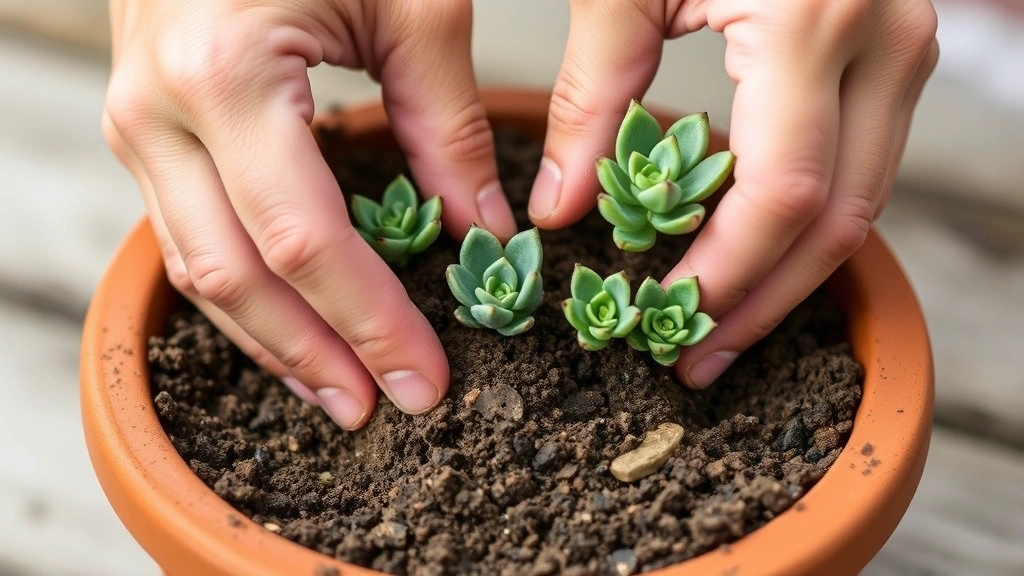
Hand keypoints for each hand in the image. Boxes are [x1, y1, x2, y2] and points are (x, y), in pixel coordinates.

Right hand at [102, 0, 516, 428]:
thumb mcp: (412, 4)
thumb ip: (444, 124)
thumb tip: (485, 231)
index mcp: (227, 73)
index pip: (306, 241)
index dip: (369, 322)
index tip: (424, 377)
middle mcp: (159, 108)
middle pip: (237, 276)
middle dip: (313, 355)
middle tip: (378, 409)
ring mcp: (135, 119)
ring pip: (198, 269)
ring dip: (270, 339)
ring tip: (334, 390)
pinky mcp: (142, 125)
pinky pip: (187, 231)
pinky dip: (242, 289)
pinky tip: (288, 324)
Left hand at [529, 0, 937, 387]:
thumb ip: (592, 99)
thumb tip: (559, 212)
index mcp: (810, 21)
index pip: (780, 194)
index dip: (723, 274)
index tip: (663, 321)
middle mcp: (882, 42)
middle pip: (836, 219)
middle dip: (763, 301)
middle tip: (696, 359)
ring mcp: (903, 48)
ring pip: (862, 203)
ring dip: (788, 275)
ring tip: (719, 327)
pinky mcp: (893, 52)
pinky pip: (859, 164)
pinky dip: (804, 222)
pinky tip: (748, 257)